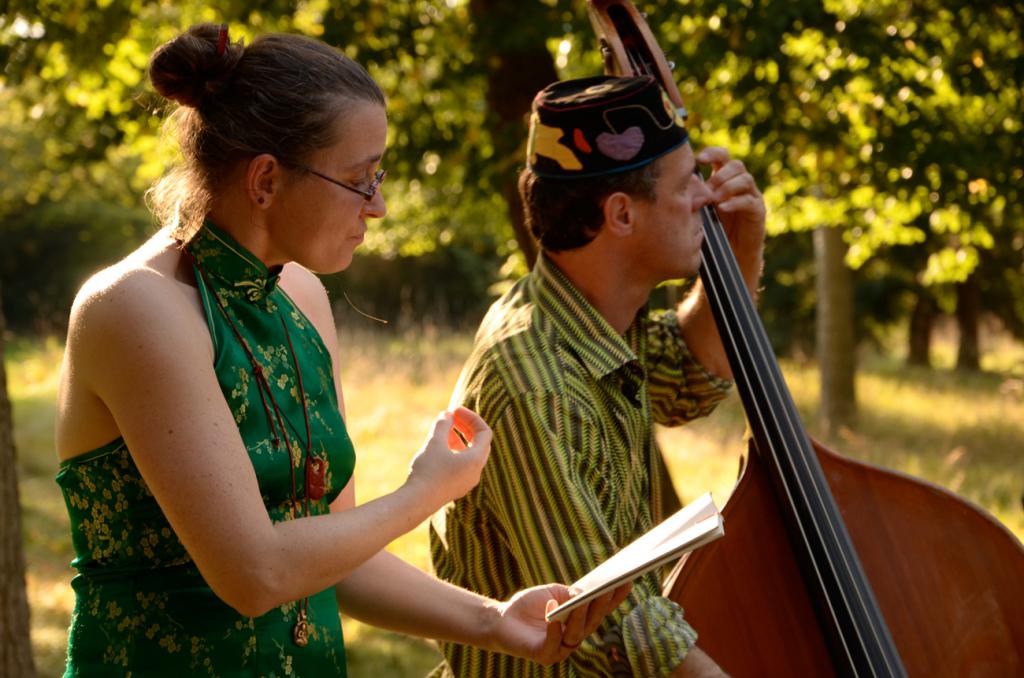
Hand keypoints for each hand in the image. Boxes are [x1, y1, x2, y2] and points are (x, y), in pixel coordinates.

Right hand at [406, 406, 491, 506]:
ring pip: (471, 454)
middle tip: (453, 417)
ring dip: (461, 439)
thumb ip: (443, 425)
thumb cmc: (428, 471)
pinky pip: (463, 465)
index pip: (484, 432)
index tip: (455, 411)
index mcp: (476, 460)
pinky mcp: (457, 487)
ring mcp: (467, 481)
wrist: (417, 501)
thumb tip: (447, 414)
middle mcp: (476, 472)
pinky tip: (440, 448)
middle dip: (467, 427)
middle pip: (480, 443)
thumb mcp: (434, 443)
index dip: (472, 418)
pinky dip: (456, 452)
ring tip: (445, 430)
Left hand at [490, 582, 631, 664]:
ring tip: (580, 600)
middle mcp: (574, 636)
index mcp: (580, 620)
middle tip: (606, 589)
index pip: (601, 610)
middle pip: (592, 622)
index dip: (614, 598)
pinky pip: (553, 646)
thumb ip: (569, 594)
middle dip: (600, 605)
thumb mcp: (553, 592)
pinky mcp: (544, 655)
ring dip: (579, 617)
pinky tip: (553, 619)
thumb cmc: (531, 604)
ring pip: (576, 635)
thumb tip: (583, 594)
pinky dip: (554, 632)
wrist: (503, 619)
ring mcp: (560, 648)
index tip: (626, 580)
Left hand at [696, 146, 765, 259]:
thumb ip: (695, 195)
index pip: (722, 157)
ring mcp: (751, 196)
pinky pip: (749, 201)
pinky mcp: (758, 211)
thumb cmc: (713, 229)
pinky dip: (735, 202)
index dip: (712, 153)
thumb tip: (681, 183)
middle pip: (736, 165)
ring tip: (714, 199)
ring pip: (745, 179)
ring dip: (727, 187)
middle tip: (708, 188)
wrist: (732, 253)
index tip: (699, 160)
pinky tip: (722, 208)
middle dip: (721, 174)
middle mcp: (740, 183)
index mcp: (725, 178)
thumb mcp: (701, 209)